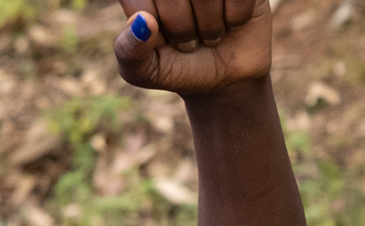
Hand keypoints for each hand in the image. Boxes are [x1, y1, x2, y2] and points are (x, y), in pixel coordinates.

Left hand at [113, 0, 272, 97]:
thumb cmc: (176, 69)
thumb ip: (129, 51)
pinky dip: (236, 17)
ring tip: (209, 34)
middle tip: (188, 42)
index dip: (153, 26)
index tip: (160, 39)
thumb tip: (141, 21)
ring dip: (210, 26)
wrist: (223, 79)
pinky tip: (232, 22)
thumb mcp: (143, 71)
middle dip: (182, 29)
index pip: (139, 0)